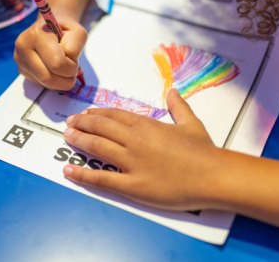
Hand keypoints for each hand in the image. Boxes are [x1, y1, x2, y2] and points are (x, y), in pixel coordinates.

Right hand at [14, 14, 86, 89]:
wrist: (50, 26)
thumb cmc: (66, 30)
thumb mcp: (78, 33)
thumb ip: (75, 47)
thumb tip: (65, 65)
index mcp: (37, 34)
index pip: (57, 64)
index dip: (72, 66)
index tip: (74, 57)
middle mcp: (23, 46)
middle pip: (48, 78)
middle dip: (66, 78)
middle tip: (72, 68)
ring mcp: (20, 59)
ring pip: (44, 83)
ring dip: (60, 81)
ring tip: (63, 66)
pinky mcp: (21, 69)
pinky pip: (41, 84)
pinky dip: (53, 81)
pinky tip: (53, 67)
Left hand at [62, 89, 221, 209]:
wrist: (212, 175)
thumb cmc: (203, 151)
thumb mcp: (191, 123)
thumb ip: (178, 107)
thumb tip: (173, 92)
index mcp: (147, 125)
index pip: (115, 116)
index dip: (98, 115)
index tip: (87, 114)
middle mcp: (135, 140)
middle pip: (101, 128)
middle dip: (82, 124)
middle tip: (70, 124)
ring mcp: (132, 163)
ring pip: (97, 148)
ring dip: (79, 141)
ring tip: (67, 137)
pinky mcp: (132, 185)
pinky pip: (102, 179)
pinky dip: (83, 174)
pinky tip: (69, 171)